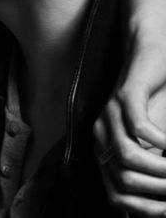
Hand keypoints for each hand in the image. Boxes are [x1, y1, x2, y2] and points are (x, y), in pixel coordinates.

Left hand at [94, 37, 165, 216]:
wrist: (150, 58)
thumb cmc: (155, 105)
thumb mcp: (152, 144)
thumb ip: (151, 168)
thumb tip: (159, 204)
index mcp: (104, 149)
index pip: (116, 196)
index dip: (144, 209)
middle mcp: (101, 133)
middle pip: (122, 181)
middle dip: (157, 192)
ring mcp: (110, 113)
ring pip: (128, 157)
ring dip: (160, 171)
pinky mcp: (125, 95)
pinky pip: (139, 127)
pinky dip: (161, 142)